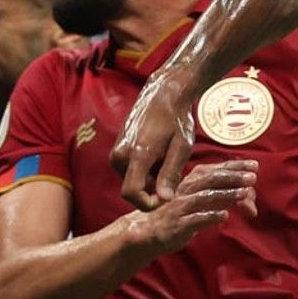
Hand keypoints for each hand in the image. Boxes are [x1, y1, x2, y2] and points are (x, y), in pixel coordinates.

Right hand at [112, 68, 197, 209]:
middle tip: (173, 169)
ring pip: (133, 181)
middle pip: (134, 189)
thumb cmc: (177, 119)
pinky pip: (130, 171)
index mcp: (136, 154)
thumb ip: (170, 174)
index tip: (167, 197)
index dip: (148, 203)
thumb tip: (164, 200)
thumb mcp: (181, 147)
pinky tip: (158, 154)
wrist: (163, 94)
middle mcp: (119, 155)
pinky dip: (145, 170)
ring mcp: (116, 152)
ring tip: (166, 158)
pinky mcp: (117, 150)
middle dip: (154, 188)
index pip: (131, 193)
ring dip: (151, 178)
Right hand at [127, 160, 258, 253]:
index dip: (235, 166)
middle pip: (212, 179)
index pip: (216, 169)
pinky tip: (224, 215)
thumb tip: (249, 196)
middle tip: (253, 177)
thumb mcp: (202, 202)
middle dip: (233, 177)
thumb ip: (224, 197)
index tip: (254, 165)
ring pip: (205, 196)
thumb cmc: (180, 214)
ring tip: (244, 193)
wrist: (148, 232)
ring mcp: (181, 206)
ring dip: (225, 194)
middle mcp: (187, 190)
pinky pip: (195, 219)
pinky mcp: (178, 224)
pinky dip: (210, 215)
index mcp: (193, 181)